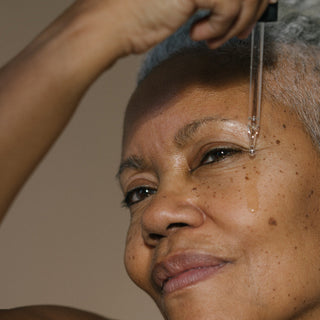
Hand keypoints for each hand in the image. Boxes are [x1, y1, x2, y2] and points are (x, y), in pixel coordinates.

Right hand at [107, 0, 276, 53]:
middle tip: (240, 32)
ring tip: (214, 38)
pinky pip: (227, 6)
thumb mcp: (185, 0)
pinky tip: (198, 35)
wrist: (112, 24)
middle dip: (252, 11)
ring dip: (234, 24)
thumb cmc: (140, 14)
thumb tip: (249, 3)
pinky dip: (219, 27)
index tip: (252, 15)